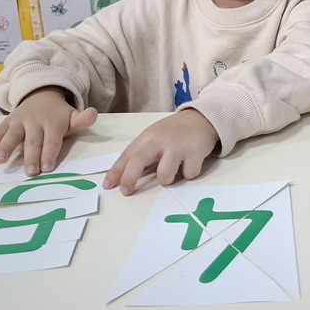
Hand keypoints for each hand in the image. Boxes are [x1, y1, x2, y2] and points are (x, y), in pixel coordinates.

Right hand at [0, 87, 97, 176]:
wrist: (41, 94)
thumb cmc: (58, 114)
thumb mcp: (72, 116)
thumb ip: (81, 120)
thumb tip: (93, 114)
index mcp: (53, 123)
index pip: (52, 140)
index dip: (50, 153)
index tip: (47, 168)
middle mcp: (35, 122)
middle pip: (33, 141)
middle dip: (31, 156)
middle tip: (29, 172)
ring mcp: (20, 120)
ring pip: (13, 134)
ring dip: (6, 146)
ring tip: (1, 159)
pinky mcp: (8, 121)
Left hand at [103, 109, 219, 195]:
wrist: (202, 119)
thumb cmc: (174, 133)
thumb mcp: (154, 138)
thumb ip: (140, 155)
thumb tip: (122, 178)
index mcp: (148, 137)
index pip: (128, 154)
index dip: (116, 171)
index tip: (108, 186)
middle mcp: (161, 141)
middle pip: (139, 160)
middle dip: (129, 178)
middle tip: (126, 191)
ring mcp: (178, 147)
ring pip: (165, 174)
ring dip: (166, 180)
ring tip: (173, 172)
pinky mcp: (196, 153)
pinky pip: (188, 175)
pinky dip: (188, 174)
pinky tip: (190, 164)